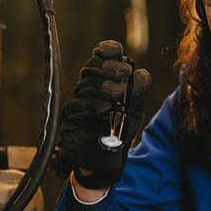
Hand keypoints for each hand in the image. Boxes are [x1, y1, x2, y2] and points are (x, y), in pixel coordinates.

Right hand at [59, 40, 150, 188]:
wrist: (107, 160)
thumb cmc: (118, 133)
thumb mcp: (133, 112)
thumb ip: (138, 93)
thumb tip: (142, 73)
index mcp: (102, 81)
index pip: (102, 58)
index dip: (108, 50)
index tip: (115, 51)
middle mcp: (87, 88)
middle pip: (92, 68)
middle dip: (109, 69)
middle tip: (124, 75)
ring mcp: (76, 101)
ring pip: (86, 85)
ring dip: (103, 87)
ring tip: (118, 94)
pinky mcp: (69, 118)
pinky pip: (79, 106)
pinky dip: (93, 105)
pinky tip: (105, 108)